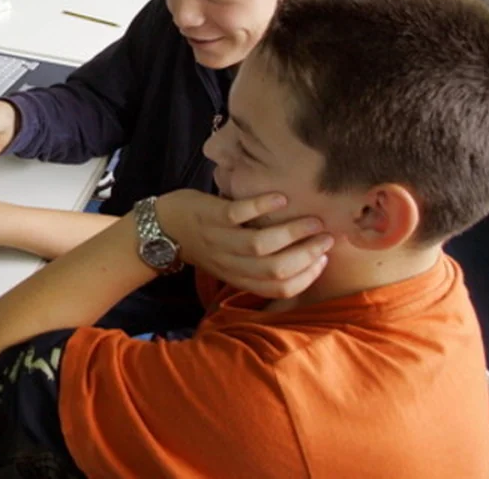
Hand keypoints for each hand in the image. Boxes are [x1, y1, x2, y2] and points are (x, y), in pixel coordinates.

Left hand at [156, 190, 334, 298]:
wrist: (161, 228)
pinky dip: (261, 206)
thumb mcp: (229, 263)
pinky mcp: (210, 216)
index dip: (306, 277)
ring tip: (313, 220)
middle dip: (306, 255)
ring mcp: (219, 239)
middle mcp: (230, 263)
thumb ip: (257, 265)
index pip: (278, 288)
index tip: (323, 259)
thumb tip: (304, 256)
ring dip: (292, 233)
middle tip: (326, 237)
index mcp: (237, 277)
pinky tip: (281, 199)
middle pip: (275, 270)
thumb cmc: (204, 243)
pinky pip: (238, 214)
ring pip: (260, 245)